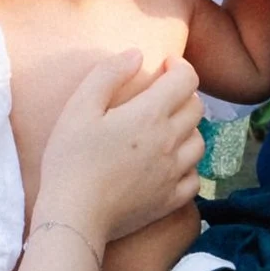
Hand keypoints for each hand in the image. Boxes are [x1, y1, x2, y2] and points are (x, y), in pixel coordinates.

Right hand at [32, 51, 203, 256]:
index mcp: (151, 114)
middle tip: (162, 96)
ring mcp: (174, 173)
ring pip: (199, 142)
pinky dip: (188, 166)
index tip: (166, 66)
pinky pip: (194, 178)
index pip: (186, 80)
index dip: (180, 66)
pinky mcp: (171, 200)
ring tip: (167, 130)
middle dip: (183, 95)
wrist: (75, 215)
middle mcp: (171, 141)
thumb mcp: (79, 107)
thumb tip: (137, 54)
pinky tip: (170, 165)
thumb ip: (108, 74)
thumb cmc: (71, 159)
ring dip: (187, 129)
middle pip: (196, 109)